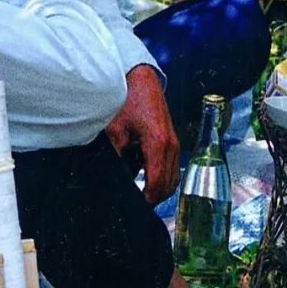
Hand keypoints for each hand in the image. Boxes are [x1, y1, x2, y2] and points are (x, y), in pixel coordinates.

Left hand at [106, 64, 178, 206]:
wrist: (140, 78)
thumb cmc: (127, 100)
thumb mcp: (115, 130)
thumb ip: (115, 157)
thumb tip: (112, 180)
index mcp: (158, 144)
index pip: (156, 184)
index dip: (146, 200)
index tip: (133, 208)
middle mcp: (171, 146)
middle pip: (167, 185)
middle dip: (152, 198)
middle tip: (133, 205)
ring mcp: (174, 144)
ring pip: (171, 178)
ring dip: (157, 188)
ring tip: (137, 193)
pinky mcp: (172, 141)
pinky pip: (170, 167)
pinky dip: (160, 176)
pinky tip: (141, 173)